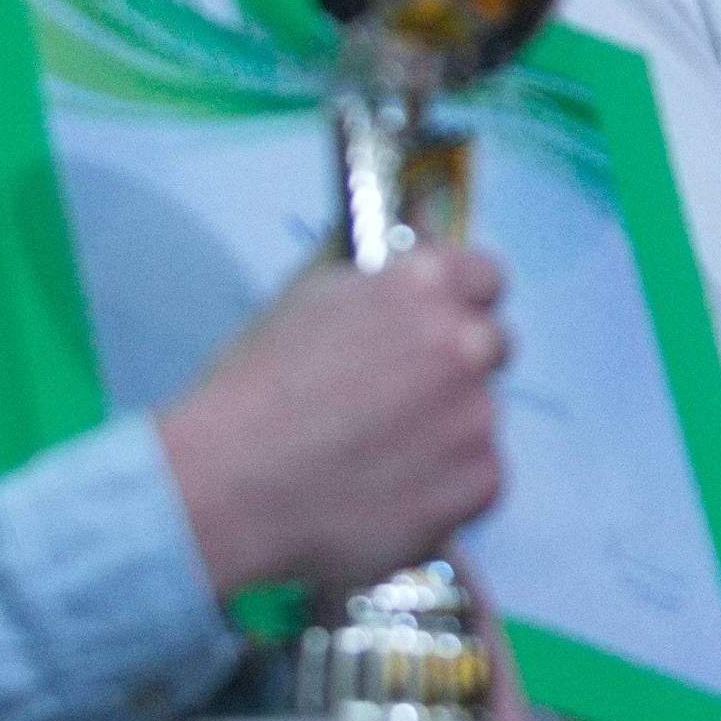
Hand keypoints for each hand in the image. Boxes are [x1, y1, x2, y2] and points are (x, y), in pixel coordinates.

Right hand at [159, 248, 507, 597]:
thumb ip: (377, 269)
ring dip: (444, 432)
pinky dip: (444, 489)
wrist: (228, 486)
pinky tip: (387, 492)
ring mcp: (477, 414)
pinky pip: (479, 478)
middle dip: (455, 369)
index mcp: (425, 285)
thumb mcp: (306, 298)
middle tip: (398, 400)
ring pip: (478, 418)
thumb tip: (422, 228)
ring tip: (373, 455)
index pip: (485, 277)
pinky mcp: (481, 480)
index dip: (460, 303)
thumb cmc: (254, 390)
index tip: (439, 326)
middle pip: (491, 346)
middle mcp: (464, 342)